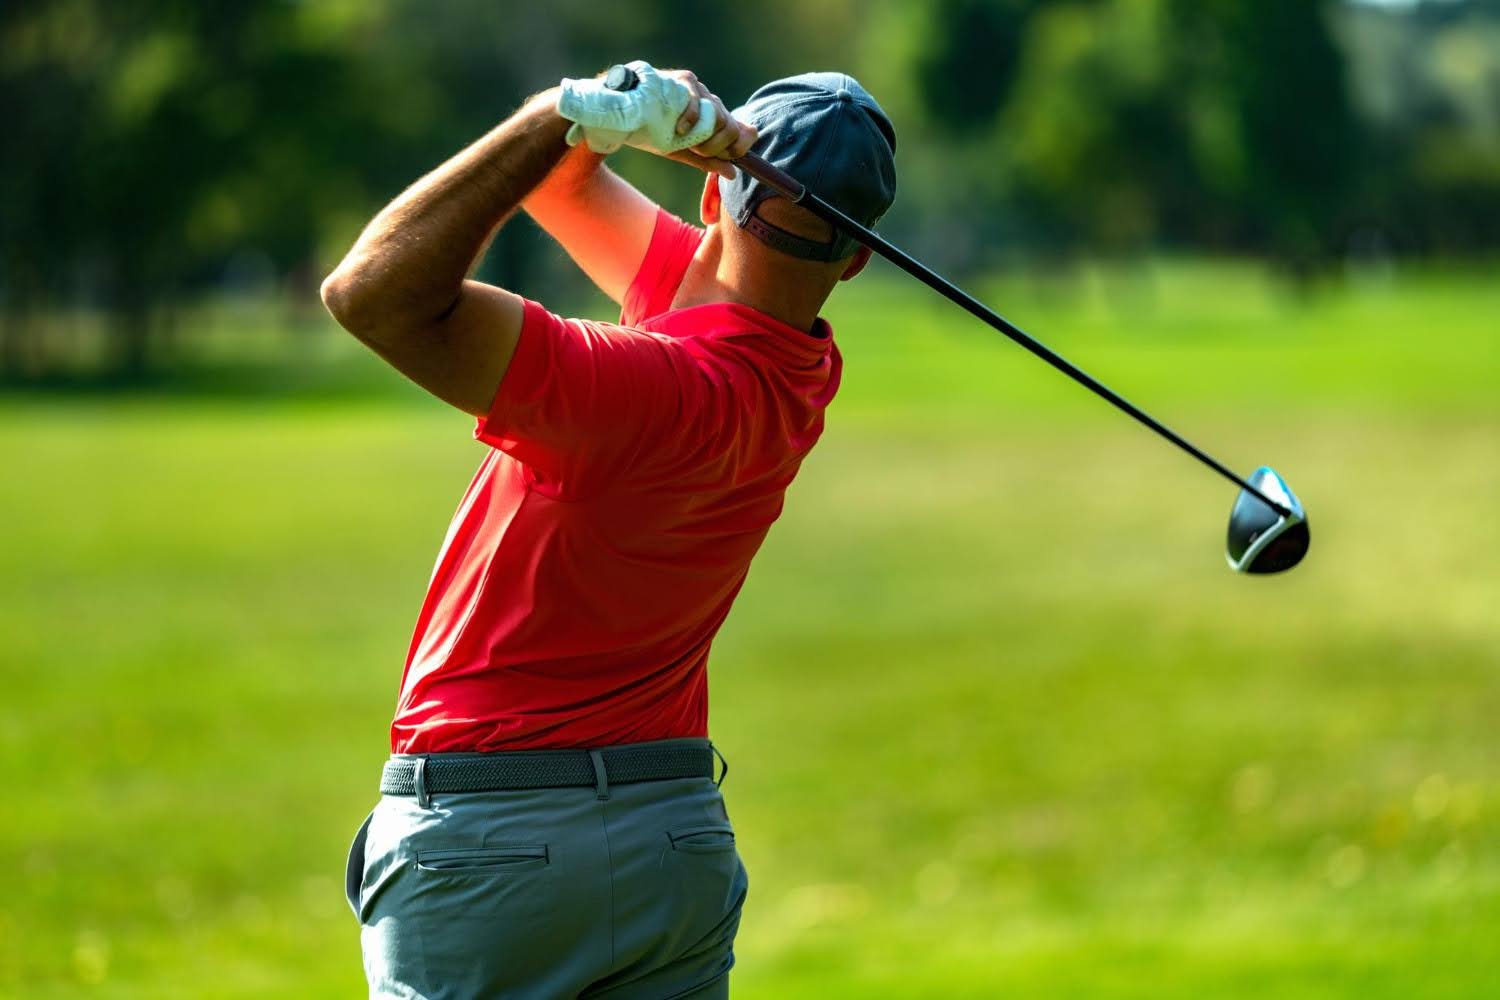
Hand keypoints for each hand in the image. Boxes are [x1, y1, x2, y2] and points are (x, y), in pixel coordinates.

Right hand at [555, 63, 756, 179]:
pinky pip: (697, 98)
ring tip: (687, 141)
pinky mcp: (679, 79)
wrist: (613, 117)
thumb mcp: (677, 150)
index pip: (737, 127)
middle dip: (721, 144)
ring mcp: (693, 88)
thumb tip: (732, 173)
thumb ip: (704, 159)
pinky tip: (680, 129)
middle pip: (730, 122)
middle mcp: (704, 99)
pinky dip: (691, 117)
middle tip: (701, 153)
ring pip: (718, 112)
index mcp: (707, 116)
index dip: (740, 144)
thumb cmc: (644, 131)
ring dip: (707, 134)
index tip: (731, 160)